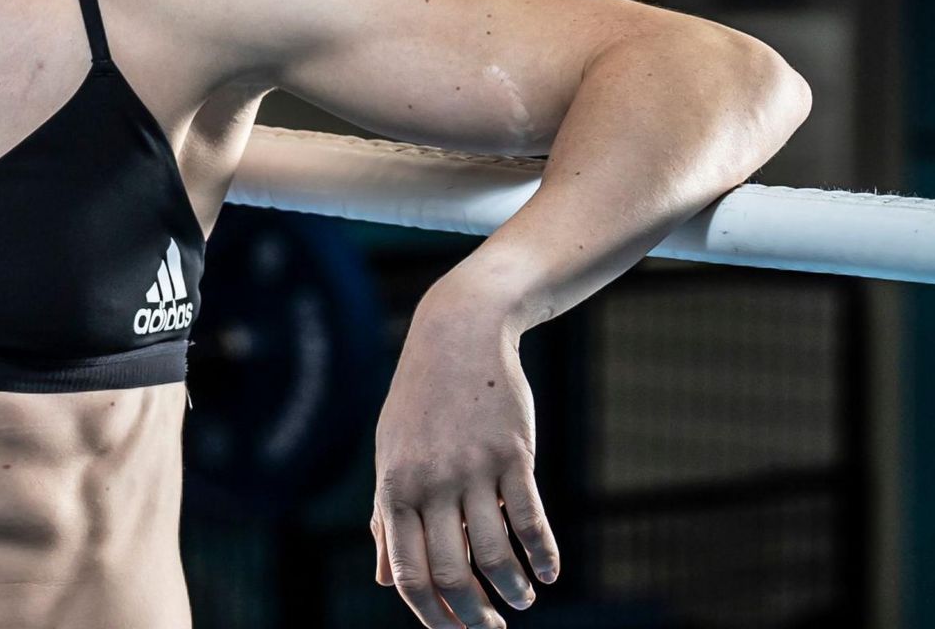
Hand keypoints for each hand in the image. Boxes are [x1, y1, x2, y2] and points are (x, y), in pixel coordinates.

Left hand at [369, 292, 558, 628]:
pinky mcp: (513, 453)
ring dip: (512, 590)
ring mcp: (473, 469)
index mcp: (394, 488)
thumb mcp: (391, 454)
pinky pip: (531, 519)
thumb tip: (386, 582)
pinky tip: (548, 573)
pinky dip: (543, 556)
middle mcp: (431, 483)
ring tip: (522, 601)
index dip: (432, 615)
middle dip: (474, 616)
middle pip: (452, 573)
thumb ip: (386, 517)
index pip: (409, 573)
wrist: (458, 334)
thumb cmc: (420, 402)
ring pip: (494, 554)